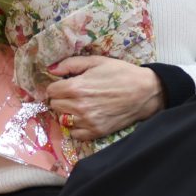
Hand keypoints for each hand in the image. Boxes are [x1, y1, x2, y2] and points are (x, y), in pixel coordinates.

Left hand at [45, 55, 164, 141]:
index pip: (51, 91)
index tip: (65, 85)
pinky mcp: (96, 132)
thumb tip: (51, 69)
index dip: (57, 86)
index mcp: (76, 87)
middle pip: (55, 105)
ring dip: (67, 112)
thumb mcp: (96, 62)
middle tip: (74, 94)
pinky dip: (76, 126)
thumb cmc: (121, 73)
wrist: (145, 92)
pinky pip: (74, 133)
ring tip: (80, 105)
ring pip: (62, 119)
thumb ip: (71, 64)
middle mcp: (79, 106)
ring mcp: (87, 121)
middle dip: (61, 98)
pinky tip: (85, 117)